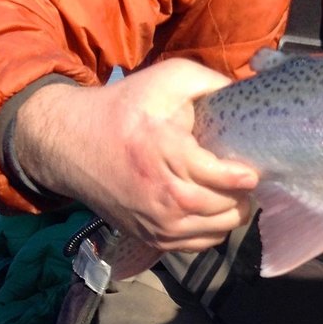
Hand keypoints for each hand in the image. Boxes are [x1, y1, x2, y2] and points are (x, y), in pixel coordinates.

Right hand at [13, 59, 258, 252]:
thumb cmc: (125, 107)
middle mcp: (160, 193)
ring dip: (233, 212)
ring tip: (233, 192)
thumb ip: (211, 82)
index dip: (243, 176)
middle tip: (245, 179)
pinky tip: (215, 208)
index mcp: (164, 152)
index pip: (220, 177)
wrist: (70, 142)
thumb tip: (248, 94)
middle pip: (224, 206)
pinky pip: (200, 244)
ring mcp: (155, 220)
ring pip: (217, 229)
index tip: (252, 170)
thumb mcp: (168, 79)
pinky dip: (215, 229)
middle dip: (243, 194)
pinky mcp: (150, 236)